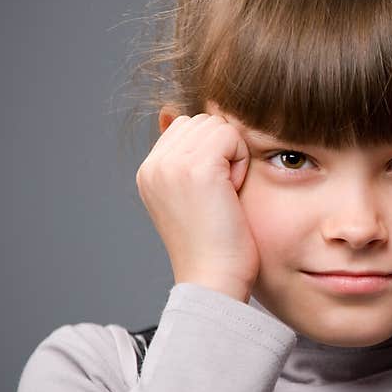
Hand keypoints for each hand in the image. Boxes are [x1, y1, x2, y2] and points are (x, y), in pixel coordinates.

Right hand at [136, 113, 259, 302]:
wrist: (214, 281)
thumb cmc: (215, 246)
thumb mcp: (194, 195)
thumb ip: (185, 155)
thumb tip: (170, 111)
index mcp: (150, 172)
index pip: (187, 126)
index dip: (213, 155)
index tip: (212, 195)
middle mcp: (154, 165)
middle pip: (204, 122)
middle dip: (224, 153)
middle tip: (222, 196)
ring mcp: (172, 165)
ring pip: (218, 126)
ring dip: (233, 157)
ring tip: (226, 196)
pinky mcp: (197, 168)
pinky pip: (231, 136)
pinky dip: (241, 163)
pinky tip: (233, 194)